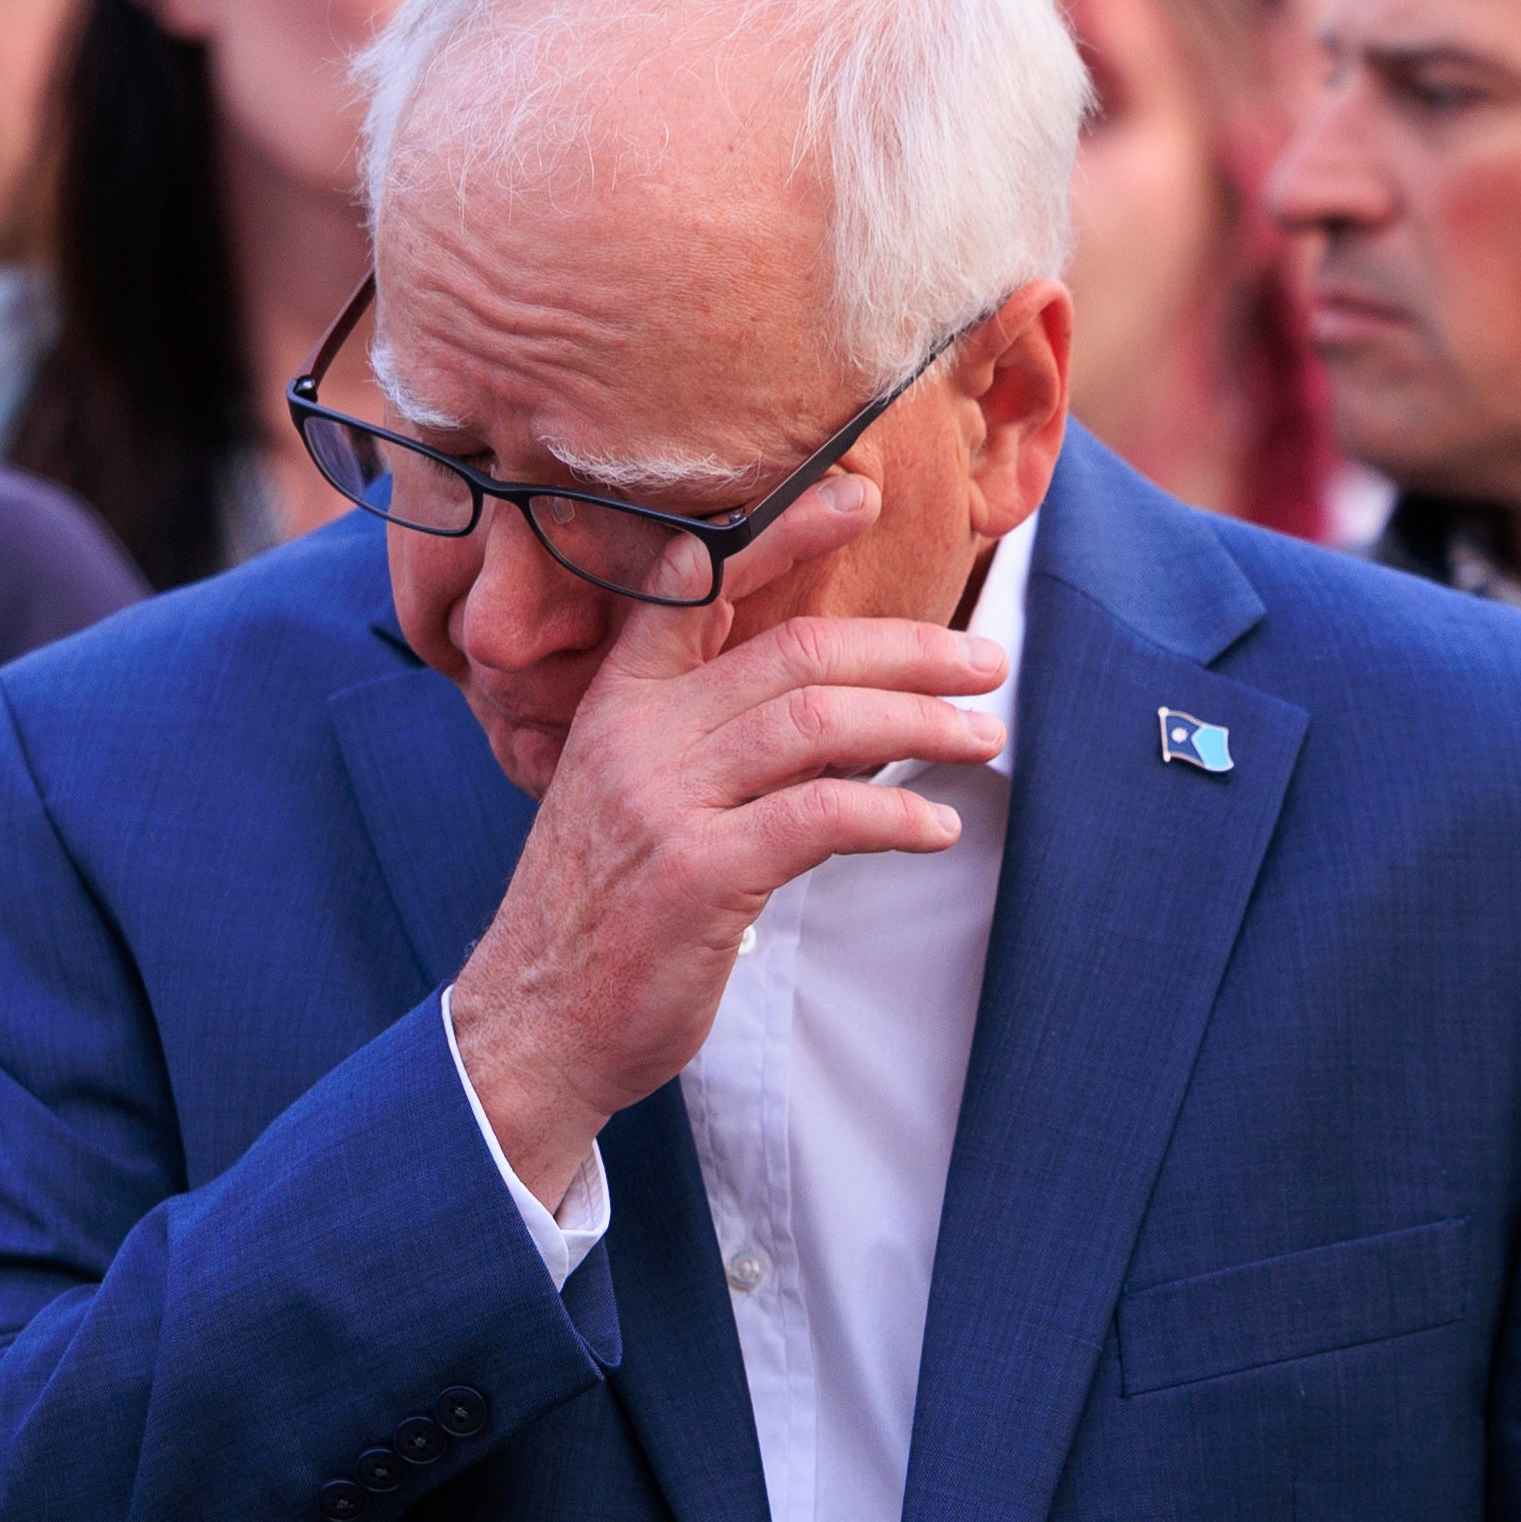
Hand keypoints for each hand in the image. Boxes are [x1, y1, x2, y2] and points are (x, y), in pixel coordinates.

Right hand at [444, 473, 1005, 1204]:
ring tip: (983, 736)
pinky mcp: (697, 875)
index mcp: (620, 702)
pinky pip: (819, 819)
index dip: (783, 531)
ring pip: (817, 724)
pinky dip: (893, 818)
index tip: (858, 496)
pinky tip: (936, 829)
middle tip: (984, 661)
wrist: (537, 1025)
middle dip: (907, 652)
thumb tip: (834, 706)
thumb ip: (709, 740)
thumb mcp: (633, 799)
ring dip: (919, 726)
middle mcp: (637, 736)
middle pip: (795, 654)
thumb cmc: (605, 915)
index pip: (702, 586)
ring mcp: (664, 803)